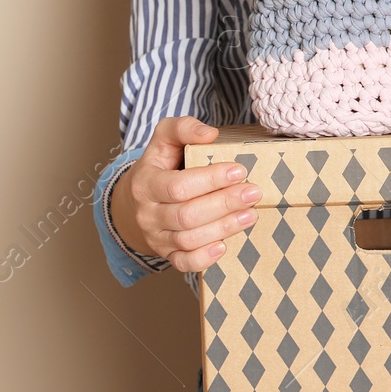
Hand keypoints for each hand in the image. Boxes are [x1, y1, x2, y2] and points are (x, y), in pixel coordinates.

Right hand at [112, 116, 261, 272]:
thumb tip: (210, 134)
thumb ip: (183, 128)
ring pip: (189, 239)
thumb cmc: (160, 166)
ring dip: (223, 228)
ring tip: (250, 215)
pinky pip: (183, 263)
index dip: (210, 180)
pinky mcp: (167, 254)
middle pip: (186, 215)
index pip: (178, 186)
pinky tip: (224, 246)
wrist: (138, 200)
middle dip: (224, 204)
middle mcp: (147, 213)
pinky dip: (204, 258)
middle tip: (253, 192)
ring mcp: (156, 237)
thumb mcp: (164, 139)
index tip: (239, 170)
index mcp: (145, 183)